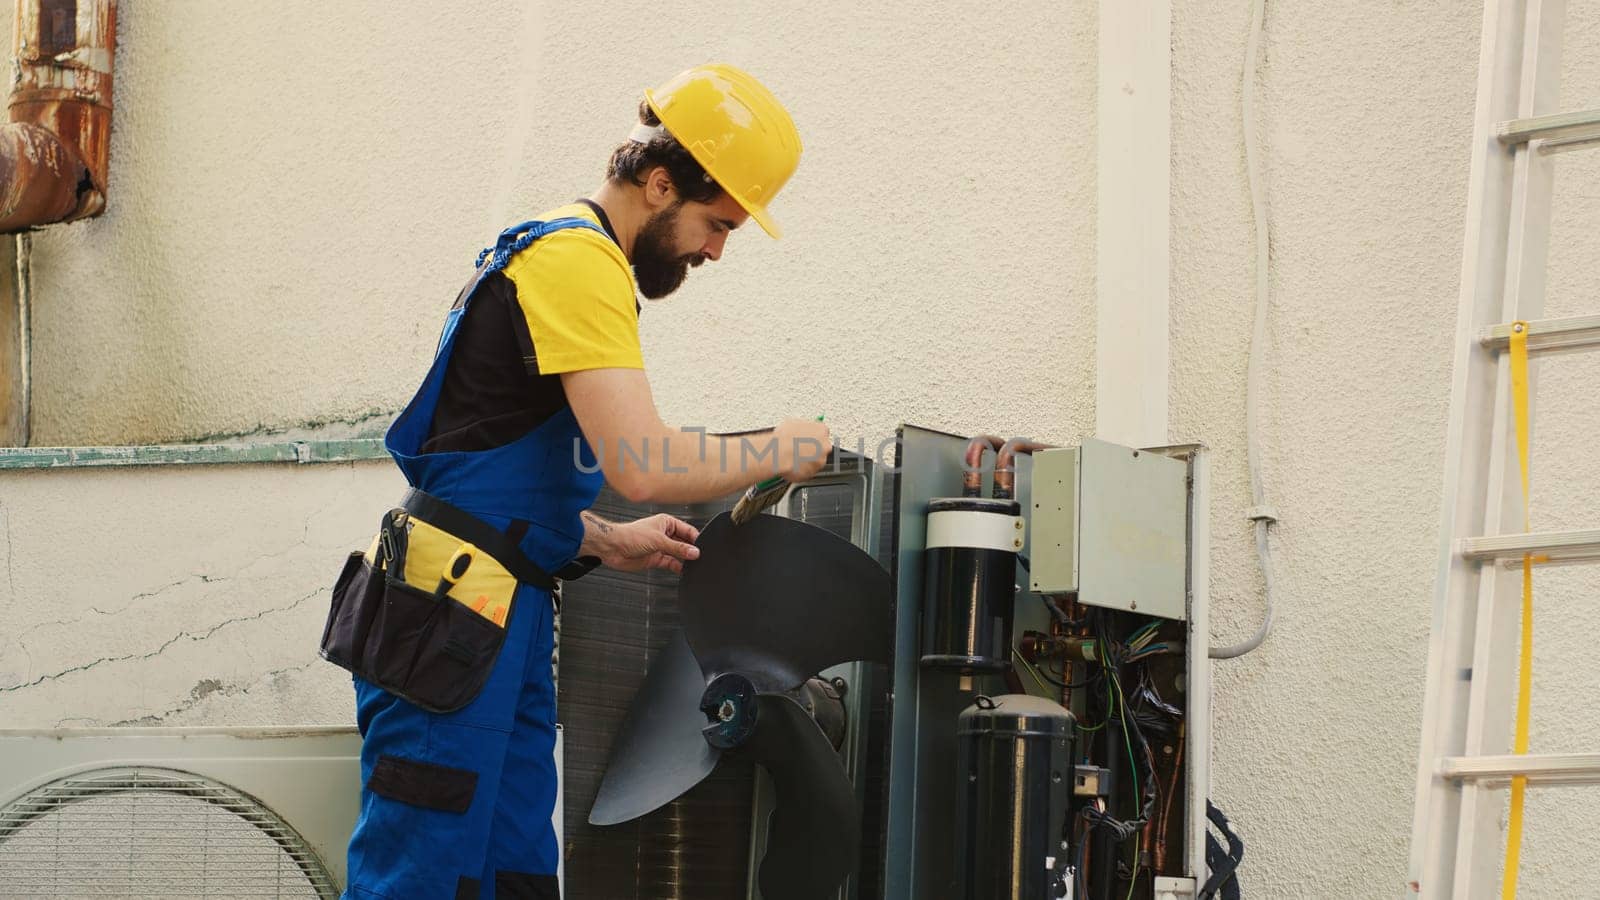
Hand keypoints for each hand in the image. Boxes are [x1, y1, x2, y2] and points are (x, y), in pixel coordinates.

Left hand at [581, 512, 701, 573]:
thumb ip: (677, 548)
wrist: (613, 548)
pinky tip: (683, 570)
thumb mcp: (658, 540)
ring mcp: (661, 547)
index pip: (688, 530)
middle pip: (684, 543)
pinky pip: (671, 563)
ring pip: (678, 554)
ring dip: (685, 560)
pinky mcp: (656, 559)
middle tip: (699, 557)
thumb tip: (694, 552)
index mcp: (667, 523)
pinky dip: (677, 567)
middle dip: (691, 550)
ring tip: (694, 565)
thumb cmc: (630, 536)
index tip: (703, 548)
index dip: (695, 539)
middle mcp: (665, 534)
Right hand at [774, 417, 831, 482]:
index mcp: (822, 430)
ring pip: (815, 460)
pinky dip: (801, 469)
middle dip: (812, 448)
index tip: (807, 438)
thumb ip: (803, 427)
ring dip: (807, 459)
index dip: (813, 436)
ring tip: (793, 456)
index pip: (822, 432)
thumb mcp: (793, 423)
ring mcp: (820, 460)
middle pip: (822, 447)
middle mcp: (825, 446)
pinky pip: (808, 471)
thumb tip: (802, 428)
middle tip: (799, 448)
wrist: (779, 454)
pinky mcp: (812, 472)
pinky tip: (792, 464)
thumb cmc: (784, 437)